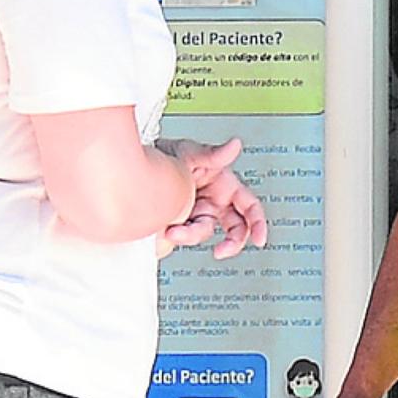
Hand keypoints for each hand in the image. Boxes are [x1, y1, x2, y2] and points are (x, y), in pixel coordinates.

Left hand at [155, 137, 267, 259]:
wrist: (138, 171)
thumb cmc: (169, 154)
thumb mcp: (192, 152)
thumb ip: (214, 154)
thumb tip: (235, 145)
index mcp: (225, 185)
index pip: (249, 206)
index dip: (258, 223)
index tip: (259, 240)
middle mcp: (215, 202)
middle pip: (235, 229)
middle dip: (231, 243)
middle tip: (220, 252)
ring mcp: (198, 215)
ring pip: (205, 234)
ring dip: (191, 235)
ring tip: (173, 229)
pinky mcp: (182, 224)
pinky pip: (186, 236)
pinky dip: (178, 236)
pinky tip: (168, 228)